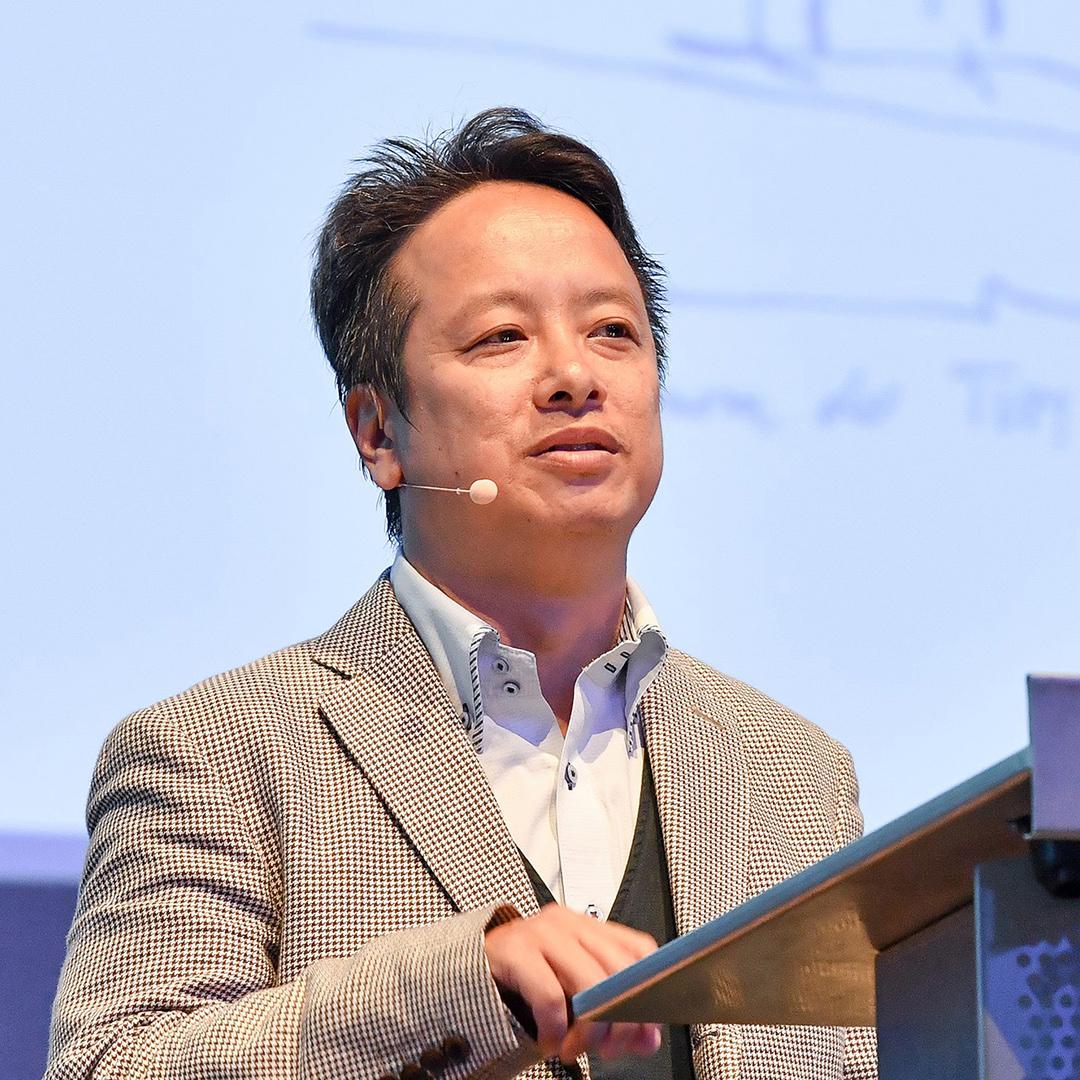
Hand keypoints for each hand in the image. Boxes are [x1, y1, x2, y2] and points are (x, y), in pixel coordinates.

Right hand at [484, 904, 661, 1063]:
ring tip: (574, 1049)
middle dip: (619, 1021)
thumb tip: (647, 1038)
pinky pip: (550, 996)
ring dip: (587, 1030)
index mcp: (588, 927)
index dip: (648, 992)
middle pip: (618, 970)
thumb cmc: (525, 981)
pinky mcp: (514, 950)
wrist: (465, 971)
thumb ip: (612, 1013)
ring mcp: (540, 932)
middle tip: (606, 1049)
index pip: (639, 949)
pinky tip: (549, 1040)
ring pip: (590, 982)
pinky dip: (555, 1029)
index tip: (645, 1030)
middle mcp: (568, 923)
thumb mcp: (573, 996)